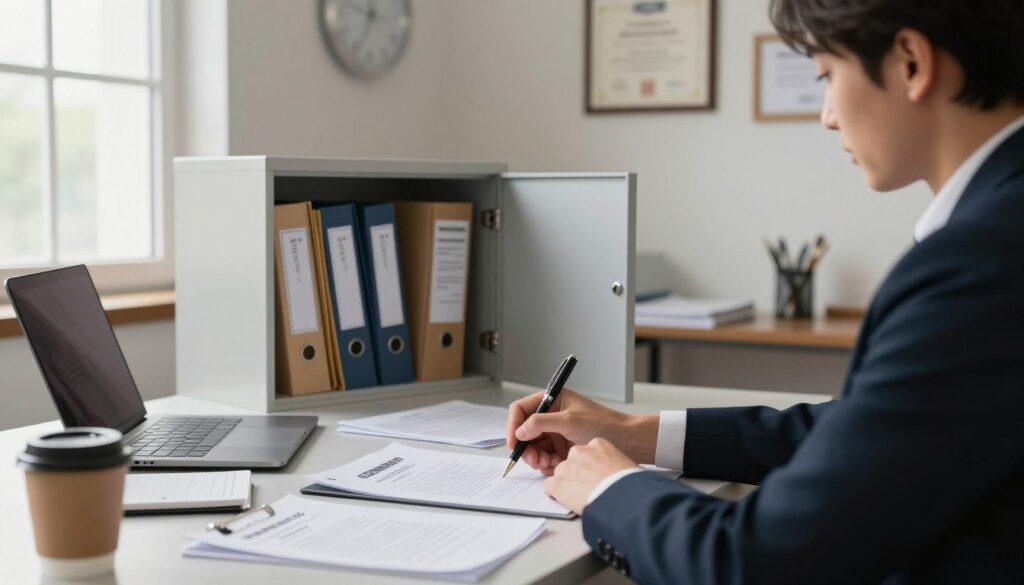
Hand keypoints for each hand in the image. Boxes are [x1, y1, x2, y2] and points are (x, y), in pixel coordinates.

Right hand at [506, 388, 657, 474]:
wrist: (627, 441)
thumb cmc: (604, 424)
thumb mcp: (569, 421)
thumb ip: (541, 423)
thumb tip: (520, 431)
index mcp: (552, 400)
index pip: (521, 409)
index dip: (514, 425)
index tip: (513, 443)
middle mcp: (551, 415)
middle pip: (525, 432)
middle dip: (527, 447)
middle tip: (534, 460)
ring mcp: (556, 433)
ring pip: (534, 447)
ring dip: (537, 457)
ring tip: (548, 463)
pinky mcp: (562, 448)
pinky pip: (545, 457)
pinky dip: (547, 464)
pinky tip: (557, 465)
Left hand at [544, 438, 638, 513]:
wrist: (625, 498)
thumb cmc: (631, 484)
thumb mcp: (625, 463)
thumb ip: (612, 462)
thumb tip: (614, 472)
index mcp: (597, 444)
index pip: (586, 452)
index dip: (590, 466)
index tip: (595, 475)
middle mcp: (579, 452)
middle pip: (572, 462)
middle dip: (578, 473)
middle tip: (588, 487)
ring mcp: (566, 467)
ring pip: (560, 474)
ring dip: (567, 484)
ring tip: (581, 496)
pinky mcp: (558, 484)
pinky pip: (549, 487)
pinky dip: (556, 494)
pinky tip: (567, 500)